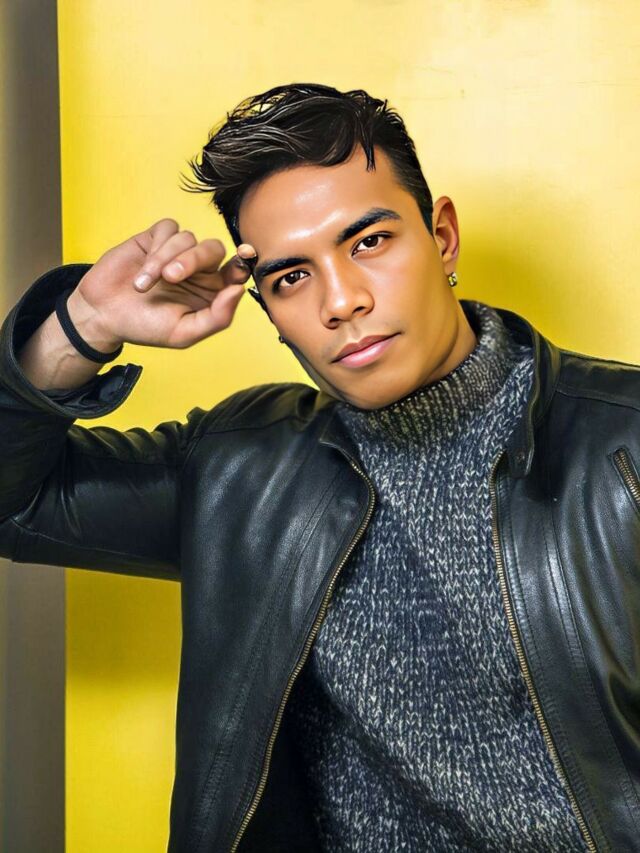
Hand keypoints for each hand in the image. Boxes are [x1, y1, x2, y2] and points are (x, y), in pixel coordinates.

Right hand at [68, 218, 256, 349]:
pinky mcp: (155, 239)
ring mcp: (177, 252)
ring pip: (188, 238)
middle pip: (213, 249)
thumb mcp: (184, 333)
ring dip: (166, 259)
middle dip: (194, 259)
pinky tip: (143, 269)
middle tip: (171, 277)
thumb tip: (238, 290)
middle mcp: (198, 269)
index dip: (243, 261)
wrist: (103, 315)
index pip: (236, 271)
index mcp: (212, 292)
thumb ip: (217, 317)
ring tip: (144, 285)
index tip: (244, 255)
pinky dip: (157, 247)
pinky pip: (168, 229)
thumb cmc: (146, 327)